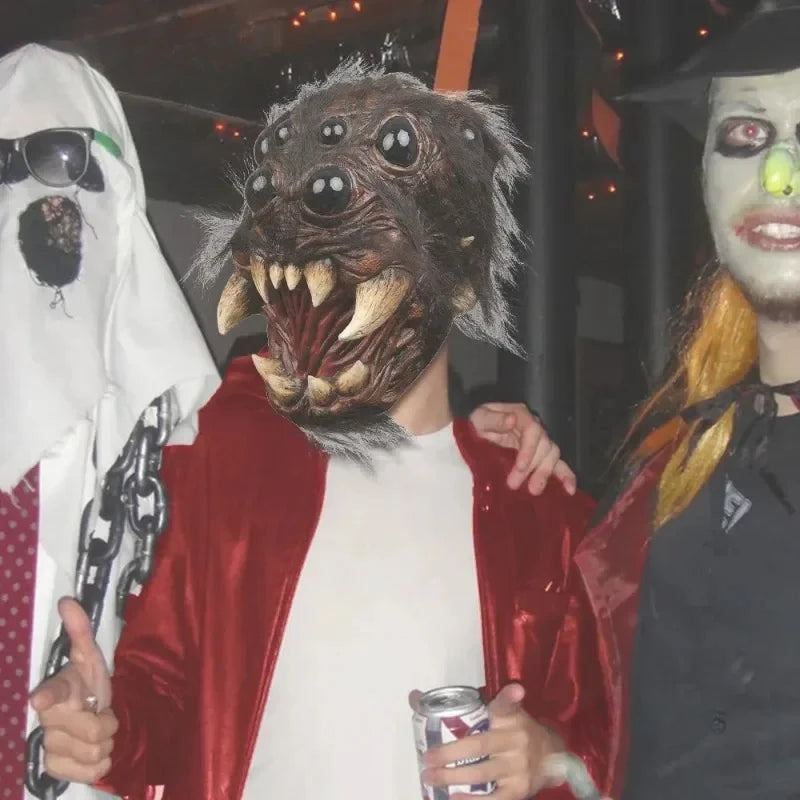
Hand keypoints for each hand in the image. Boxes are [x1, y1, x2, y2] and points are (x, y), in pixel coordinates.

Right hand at [29, 597, 116, 784]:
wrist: (89, 715)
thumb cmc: (87, 684)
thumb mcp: (90, 657)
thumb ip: (80, 631)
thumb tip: (67, 601)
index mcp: (57, 690)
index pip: (52, 692)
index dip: (48, 696)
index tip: (39, 698)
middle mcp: (49, 720)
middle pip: (94, 730)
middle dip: (108, 723)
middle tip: (101, 713)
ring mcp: (49, 746)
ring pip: (95, 752)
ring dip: (106, 743)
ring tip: (96, 731)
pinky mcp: (55, 769)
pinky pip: (92, 771)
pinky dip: (100, 764)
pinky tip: (91, 752)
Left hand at [415, 683, 560, 799]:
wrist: (550, 757)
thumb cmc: (513, 730)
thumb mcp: (498, 712)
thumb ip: (462, 704)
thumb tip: (413, 696)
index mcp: (509, 716)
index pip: (507, 704)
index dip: (510, 696)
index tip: (515, 689)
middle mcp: (515, 739)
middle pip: (479, 745)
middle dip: (449, 753)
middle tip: (426, 759)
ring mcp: (518, 766)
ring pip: (481, 773)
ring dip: (452, 777)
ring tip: (429, 778)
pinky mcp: (519, 790)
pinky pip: (493, 799)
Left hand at [469, 403, 576, 494]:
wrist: (474, 433)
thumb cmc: (477, 424)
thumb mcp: (479, 418)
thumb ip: (494, 419)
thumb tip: (512, 420)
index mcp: (521, 415)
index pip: (533, 430)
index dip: (528, 450)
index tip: (519, 467)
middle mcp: (534, 427)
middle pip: (544, 446)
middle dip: (532, 467)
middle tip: (514, 485)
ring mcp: (539, 442)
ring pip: (552, 456)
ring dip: (545, 474)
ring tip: (533, 491)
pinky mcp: (540, 457)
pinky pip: (559, 464)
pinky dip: (566, 476)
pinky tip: (569, 490)